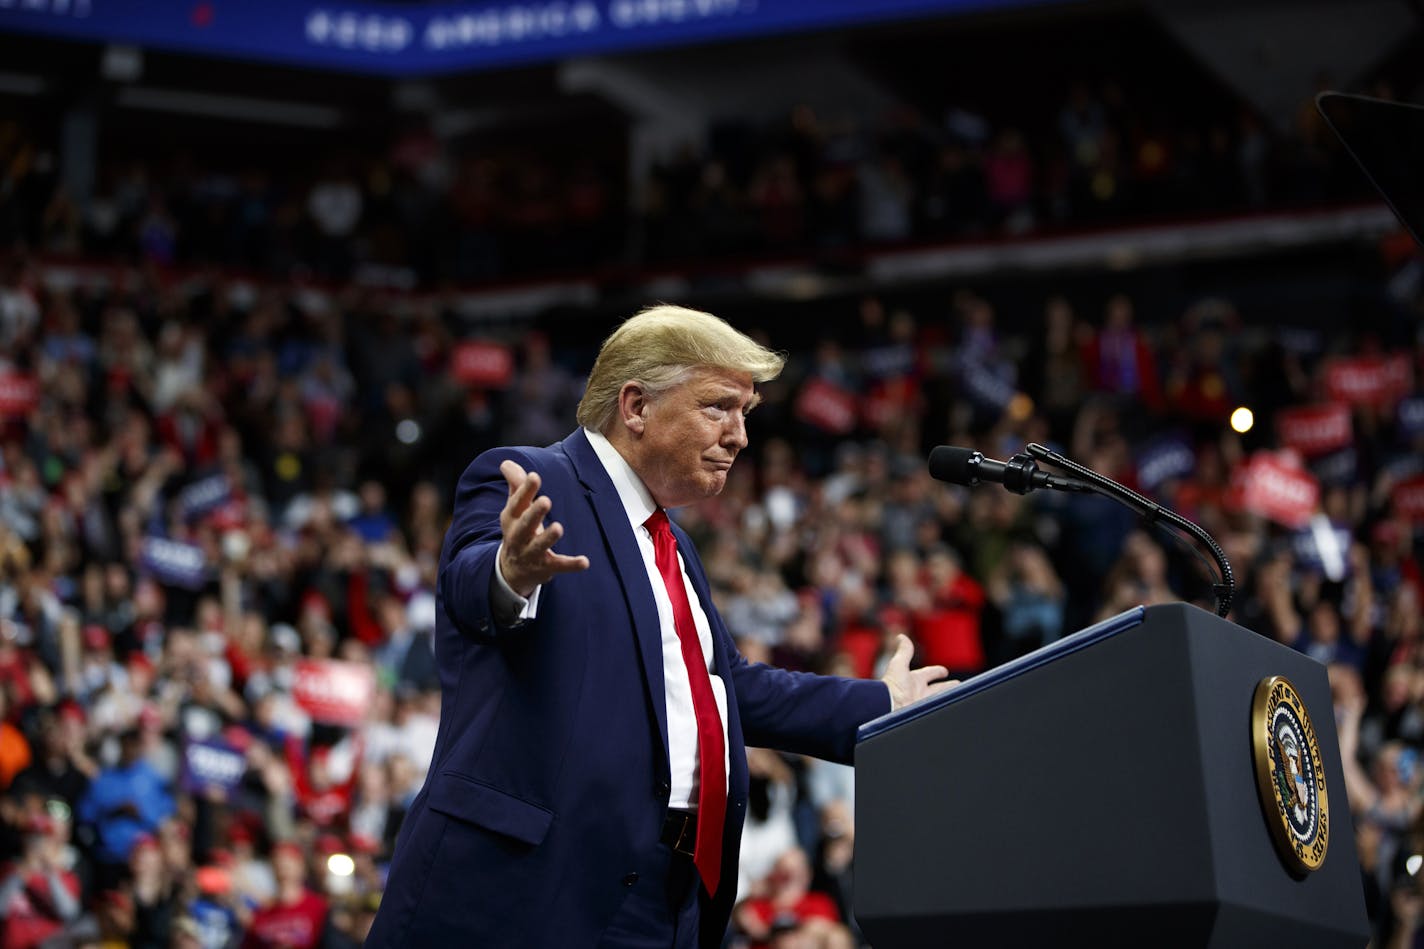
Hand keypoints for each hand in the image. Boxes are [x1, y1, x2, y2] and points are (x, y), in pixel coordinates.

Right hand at [498, 460, 589, 596]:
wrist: (512, 570)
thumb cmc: (518, 529)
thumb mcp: (514, 509)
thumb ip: (515, 485)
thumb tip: (506, 462)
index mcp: (510, 519)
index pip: (516, 503)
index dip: (524, 490)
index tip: (535, 476)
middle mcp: (518, 537)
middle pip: (524, 525)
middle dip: (534, 514)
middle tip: (546, 500)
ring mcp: (530, 554)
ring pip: (539, 546)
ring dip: (548, 537)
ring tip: (559, 527)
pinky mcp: (545, 567)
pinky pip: (558, 566)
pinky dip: (571, 565)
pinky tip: (585, 561)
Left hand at [881, 634, 955, 710]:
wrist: (888, 706)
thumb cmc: (892, 685)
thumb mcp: (899, 664)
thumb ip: (904, 651)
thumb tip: (901, 636)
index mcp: (914, 680)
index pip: (929, 674)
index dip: (937, 671)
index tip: (945, 671)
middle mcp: (918, 692)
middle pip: (938, 688)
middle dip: (947, 686)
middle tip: (957, 685)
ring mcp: (921, 704)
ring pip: (939, 699)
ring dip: (948, 697)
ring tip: (958, 697)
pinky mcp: (923, 713)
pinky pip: (937, 709)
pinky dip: (943, 708)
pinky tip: (950, 709)